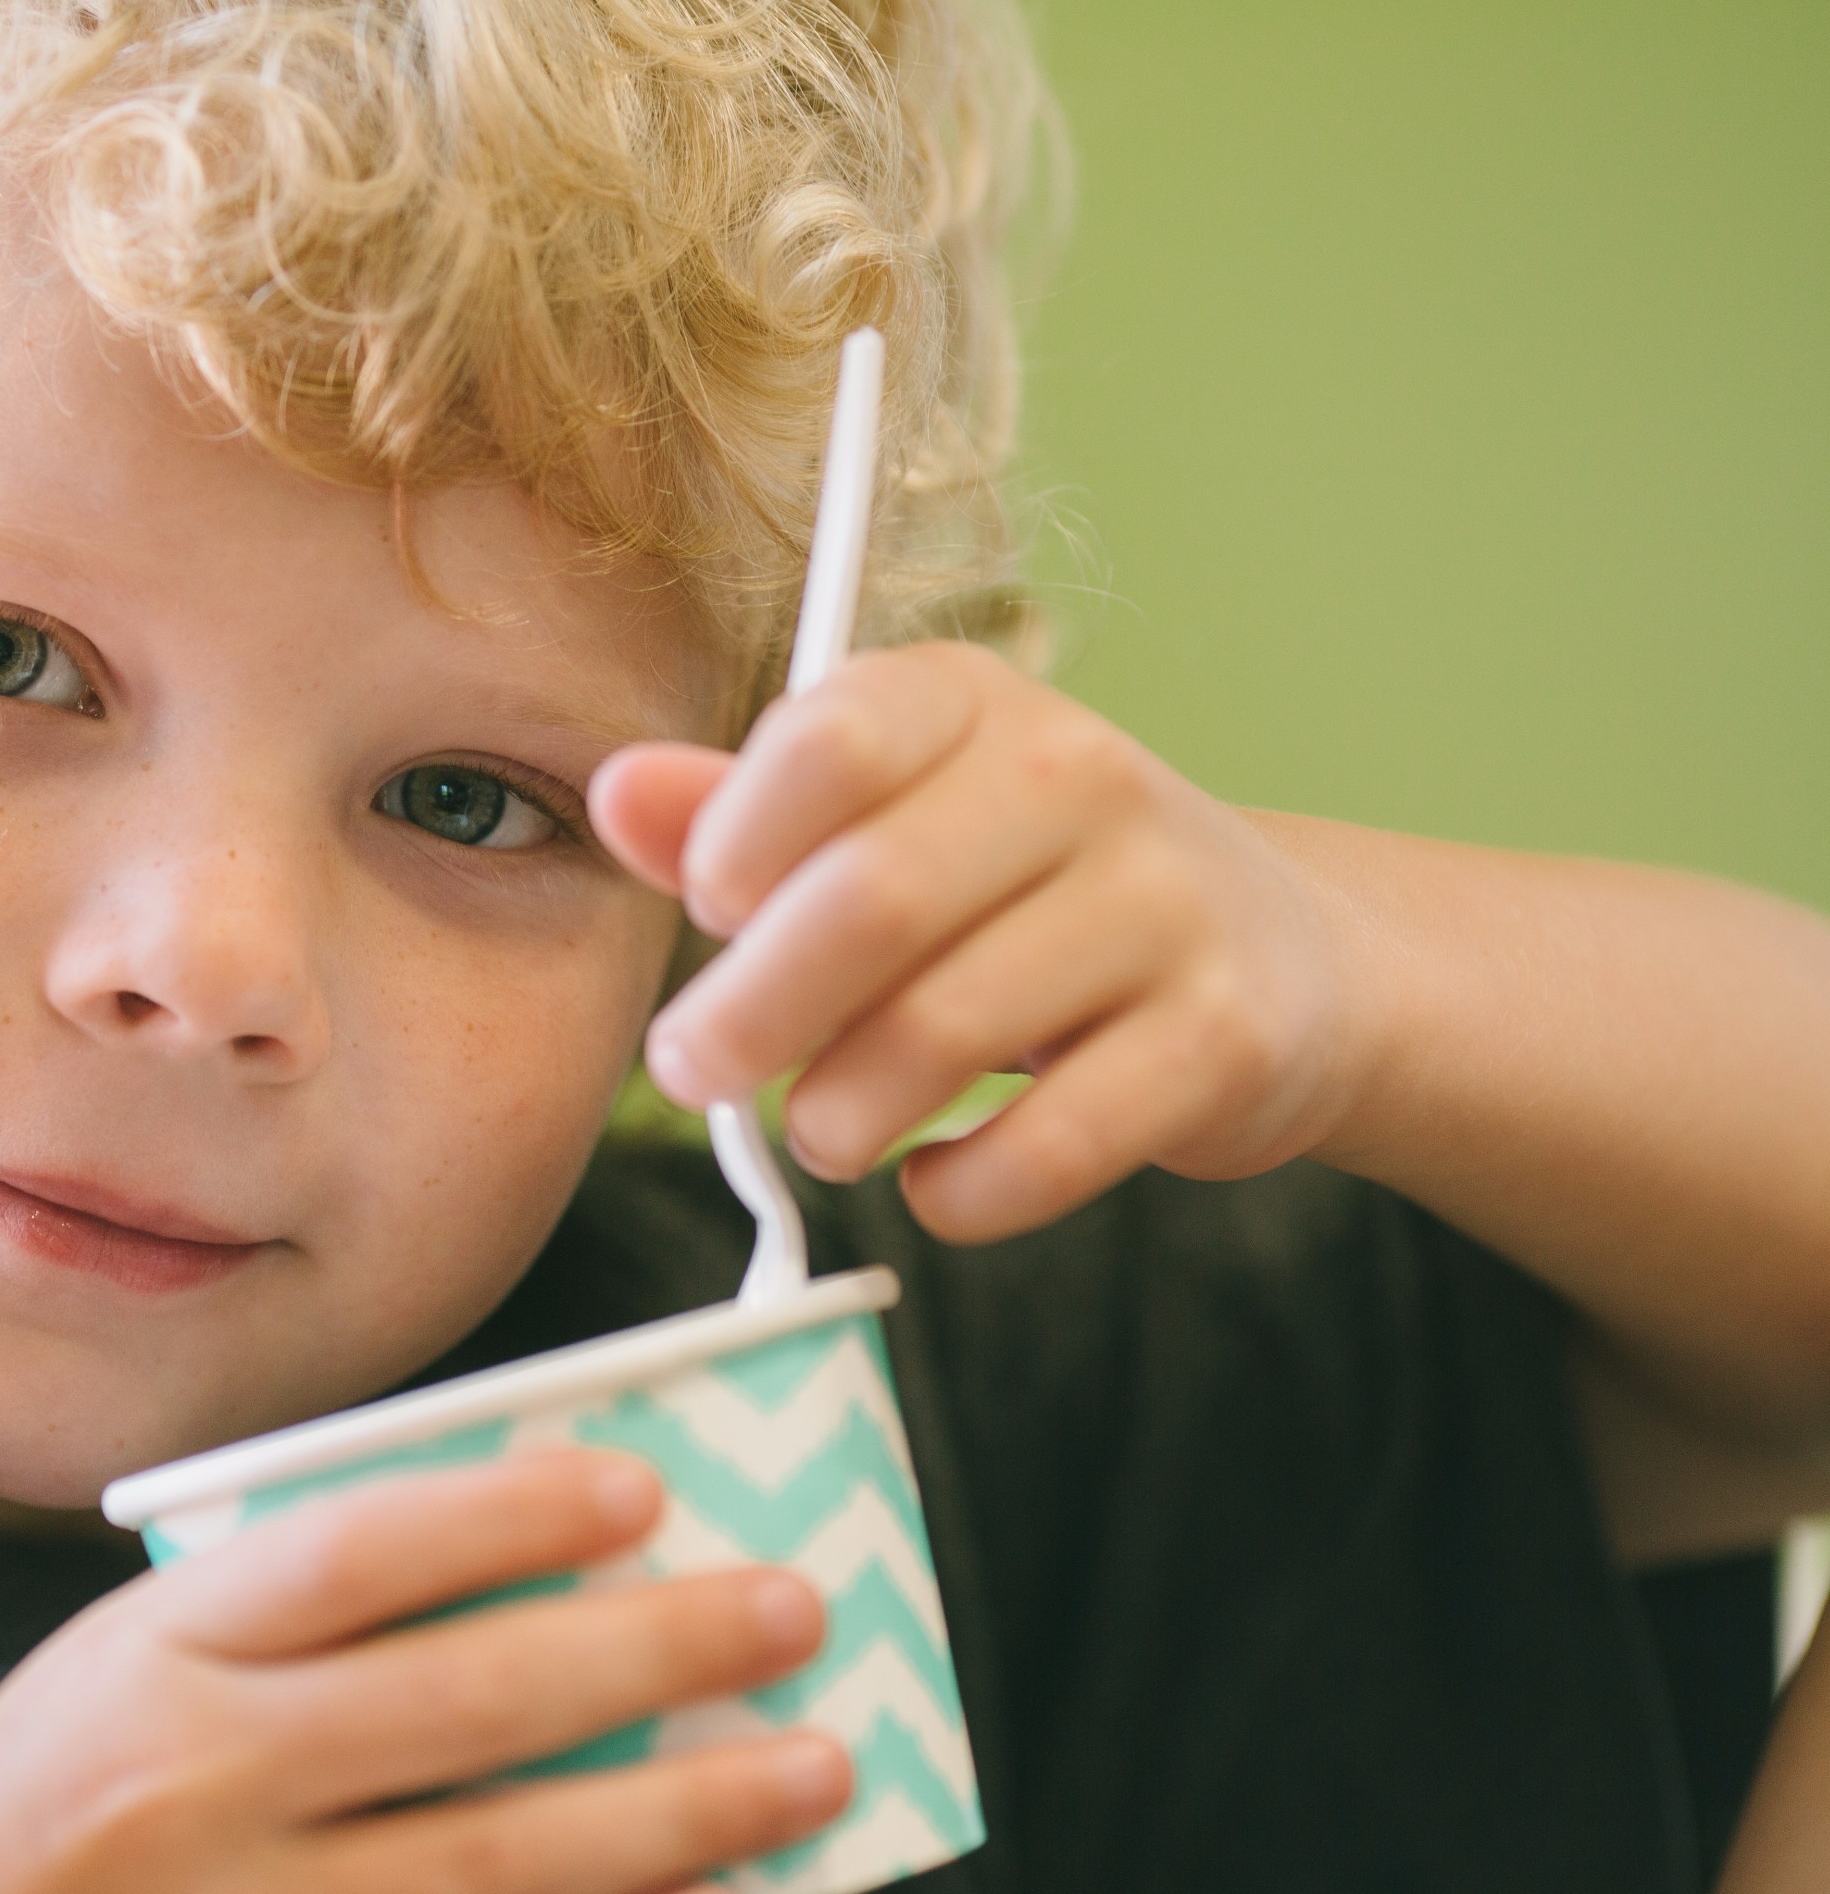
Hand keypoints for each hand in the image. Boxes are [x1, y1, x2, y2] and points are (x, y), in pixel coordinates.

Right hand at [0, 1451, 847, 1893]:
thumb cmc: (42, 1795)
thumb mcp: (123, 1659)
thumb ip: (284, 1615)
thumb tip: (524, 1559)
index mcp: (150, 1653)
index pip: (348, 1554)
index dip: (504, 1511)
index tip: (640, 1485)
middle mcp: (194, 1783)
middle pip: (459, 1706)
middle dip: (653, 1654)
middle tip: (792, 1610)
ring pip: (492, 1868)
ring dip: (673, 1818)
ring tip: (806, 1767)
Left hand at [592, 641, 1359, 1241]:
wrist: (1280, 955)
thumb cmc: (1020, 889)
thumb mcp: (882, 823)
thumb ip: (740, 814)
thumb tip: (613, 793)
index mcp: (971, 704)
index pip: (832, 737)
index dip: (739, 838)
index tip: (710, 912)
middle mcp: (1081, 776)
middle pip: (870, 899)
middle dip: (750, 1011)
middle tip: (694, 1071)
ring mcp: (1165, 905)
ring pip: (945, 1030)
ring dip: (839, 1112)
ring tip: (818, 1132)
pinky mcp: (1223, 1037)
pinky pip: (1051, 1143)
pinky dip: (962, 1190)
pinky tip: (935, 1179)